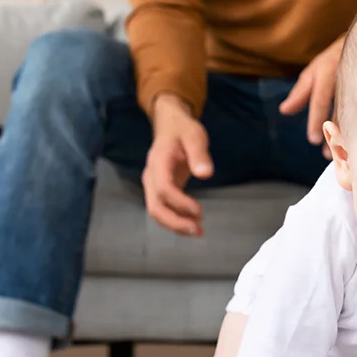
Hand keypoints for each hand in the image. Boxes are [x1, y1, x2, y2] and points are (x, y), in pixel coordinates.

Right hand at [142, 94, 212, 236]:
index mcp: (159, 161)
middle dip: (175, 222)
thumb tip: (206, 174)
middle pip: (155, 206)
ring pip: (156, 211)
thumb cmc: (182, 129)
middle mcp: (151, 175)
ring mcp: (152, 184)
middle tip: (198, 230)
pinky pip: (162, 209)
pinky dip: (175, 219)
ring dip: (175, 224)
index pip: (164, 188)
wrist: (169, 125)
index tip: (199, 210)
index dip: (180, 202)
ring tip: (198, 230)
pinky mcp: (159, 189)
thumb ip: (200, 154)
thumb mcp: (195, 136)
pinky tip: (192, 224)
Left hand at [279, 37, 343, 159]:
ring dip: (349, 133)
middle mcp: (348, 73)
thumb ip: (300, 92)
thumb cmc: (335, 58)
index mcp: (329, 69)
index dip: (316, 120)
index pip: (321, 99)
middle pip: (341, 109)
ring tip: (343, 152)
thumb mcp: (314, 71)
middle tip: (328, 154)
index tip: (313, 140)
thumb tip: (284, 110)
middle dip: (334, 133)